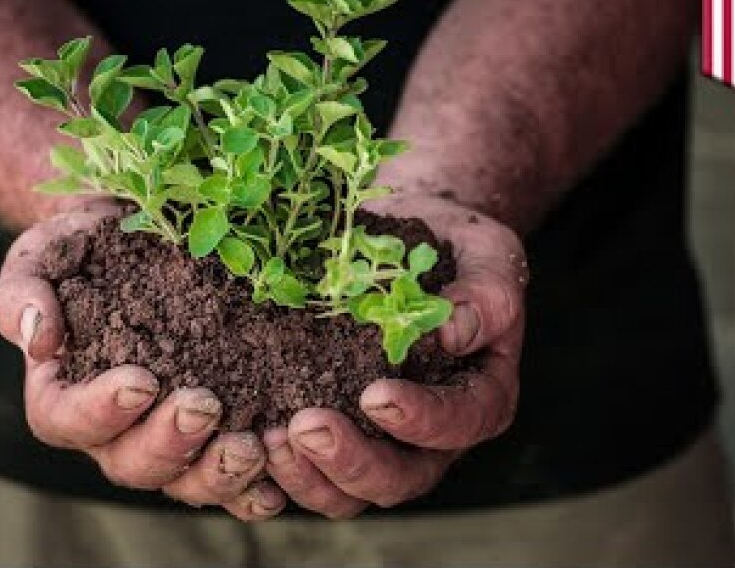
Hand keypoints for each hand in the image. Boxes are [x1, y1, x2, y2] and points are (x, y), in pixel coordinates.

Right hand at [0, 199, 285, 520]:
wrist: (143, 230)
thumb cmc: (84, 245)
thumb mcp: (44, 252)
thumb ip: (23, 290)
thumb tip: (38, 338)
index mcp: (62, 394)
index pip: (67, 421)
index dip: (101, 412)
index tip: (141, 381)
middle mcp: (114, 429)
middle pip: (130, 464)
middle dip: (168, 444)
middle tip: (204, 405)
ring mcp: (168, 437)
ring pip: (185, 483)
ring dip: (217, 474)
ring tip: (251, 446)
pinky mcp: (218, 434)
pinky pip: (233, 481)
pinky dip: (256, 487)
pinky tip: (280, 475)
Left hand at [264, 194, 526, 517]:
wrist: (402, 241)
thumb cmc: (451, 248)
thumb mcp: (486, 256)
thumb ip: (486, 293)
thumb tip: (453, 331)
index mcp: (478, 398)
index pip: (458, 424)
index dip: (421, 419)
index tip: (377, 395)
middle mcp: (431, 438)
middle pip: (398, 478)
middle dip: (351, 461)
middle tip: (306, 426)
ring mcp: (379, 445)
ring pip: (347, 492)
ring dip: (307, 476)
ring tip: (268, 436)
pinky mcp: (333, 437)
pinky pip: (306, 475)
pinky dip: (278, 468)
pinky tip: (248, 436)